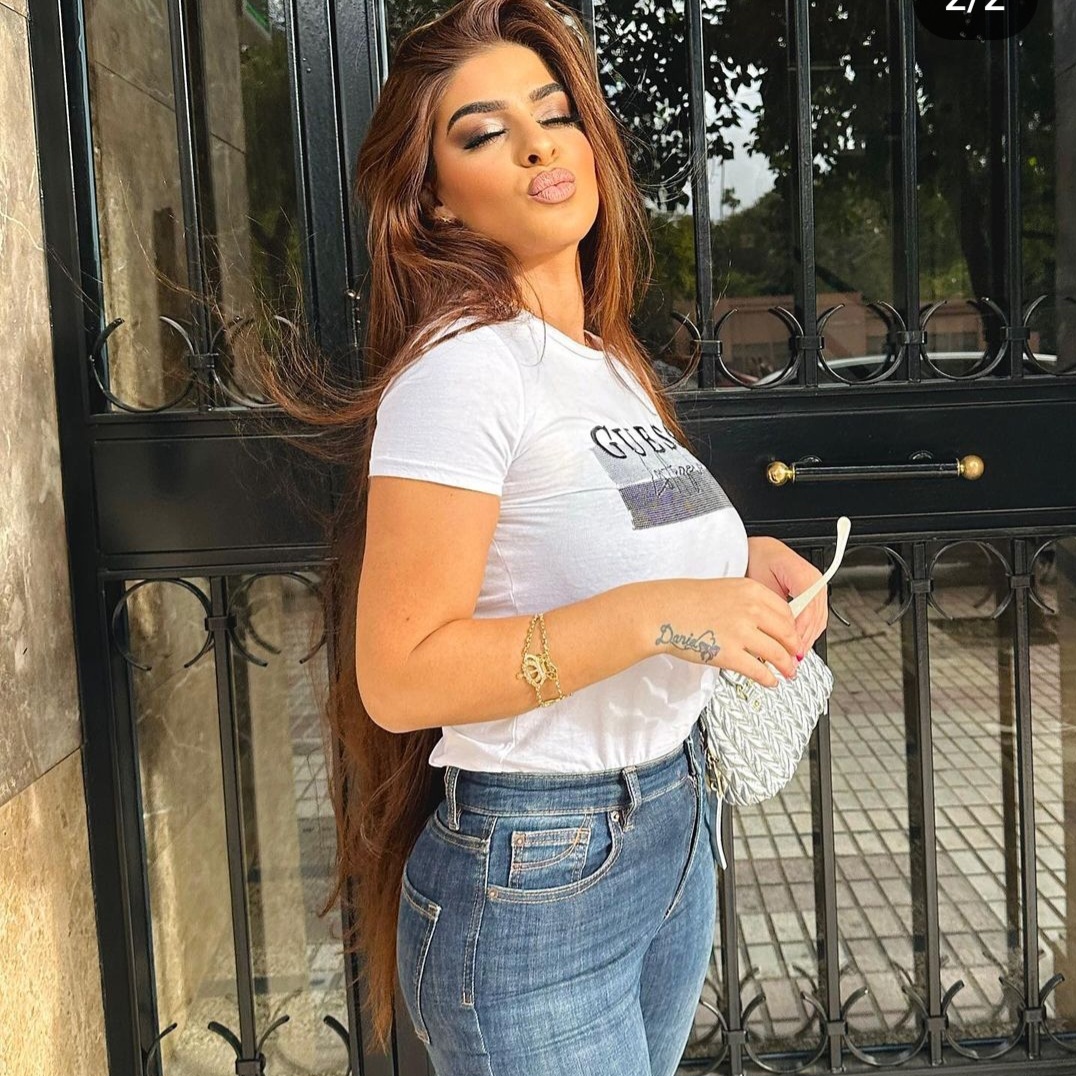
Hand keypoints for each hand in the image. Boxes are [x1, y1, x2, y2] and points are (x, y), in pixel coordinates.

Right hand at [650, 576, 800, 685]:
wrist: (663, 612)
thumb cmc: (686, 601)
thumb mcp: (725, 589)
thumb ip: (748, 603)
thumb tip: (767, 624)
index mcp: (751, 590)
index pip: (786, 612)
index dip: (793, 629)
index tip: (793, 638)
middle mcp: (750, 609)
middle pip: (787, 634)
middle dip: (794, 650)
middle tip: (795, 658)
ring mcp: (740, 632)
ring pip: (778, 654)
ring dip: (786, 667)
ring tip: (788, 673)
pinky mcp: (729, 654)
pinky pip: (759, 671)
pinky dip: (769, 679)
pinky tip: (770, 681)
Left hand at [746, 536, 828, 653]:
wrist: (759, 549)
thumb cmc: (757, 559)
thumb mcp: (760, 585)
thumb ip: (771, 610)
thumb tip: (774, 636)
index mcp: (804, 577)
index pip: (807, 613)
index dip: (798, 635)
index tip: (791, 650)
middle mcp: (816, 581)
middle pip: (816, 618)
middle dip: (804, 641)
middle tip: (792, 660)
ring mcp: (818, 586)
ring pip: (819, 620)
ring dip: (807, 639)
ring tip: (795, 656)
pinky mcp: (815, 592)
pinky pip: (816, 616)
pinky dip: (808, 631)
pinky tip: (798, 642)